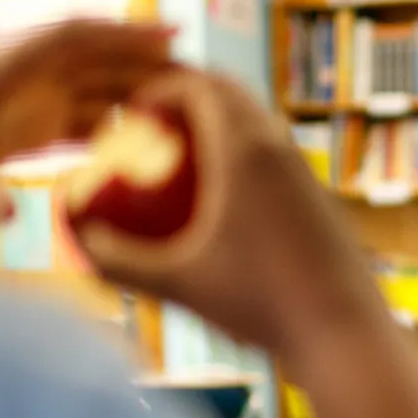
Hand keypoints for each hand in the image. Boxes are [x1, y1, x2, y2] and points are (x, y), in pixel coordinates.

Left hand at [0, 20, 172, 216]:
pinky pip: (80, 119)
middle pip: (94, 60)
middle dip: (145, 63)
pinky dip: (114, 127)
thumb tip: (8, 214)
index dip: (122, 33)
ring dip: (136, 95)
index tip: (170, 34)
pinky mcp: (24, 128)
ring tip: (187, 110)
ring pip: (93, 88)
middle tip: (202, 76)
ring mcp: (24, 101)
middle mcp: (19, 78)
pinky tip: (147, 148)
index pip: (70, 38)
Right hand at [74, 69, 383, 355]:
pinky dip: (242, 154)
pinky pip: (275, 154)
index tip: (130, 110)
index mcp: (247, 148)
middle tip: (149, 123)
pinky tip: (219, 196)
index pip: (201, 85)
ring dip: (218, 125)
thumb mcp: (177, 283)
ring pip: (257, 123)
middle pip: (231, 95)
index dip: (161, 86)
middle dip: (188, 98)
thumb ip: (119, 261)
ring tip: (177, 156)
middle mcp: (282, 147)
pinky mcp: (319, 196)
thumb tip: (74, 239)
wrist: (343, 332)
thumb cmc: (258, 304)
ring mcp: (306, 170)